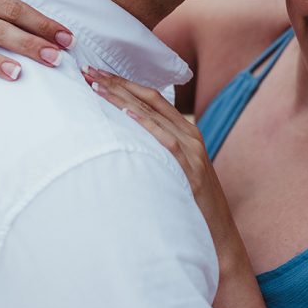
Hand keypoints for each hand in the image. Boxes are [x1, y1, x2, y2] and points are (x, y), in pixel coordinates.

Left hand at [83, 66, 247, 274]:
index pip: (153, 98)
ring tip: (97, 85)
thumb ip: (158, 152)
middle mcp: (191, 136)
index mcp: (188, 133)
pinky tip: (126, 112)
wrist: (219, 237)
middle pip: (150, 100)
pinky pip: (166, 142)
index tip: (98, 73)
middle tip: (88, 70)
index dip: (125, 83)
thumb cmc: (192, 205)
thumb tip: (123, 142)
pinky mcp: (189, 171)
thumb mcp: (177, 171)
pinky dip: (146, 125)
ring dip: (123, 98)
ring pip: (154, 115)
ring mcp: (192, 152)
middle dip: (118, 83)